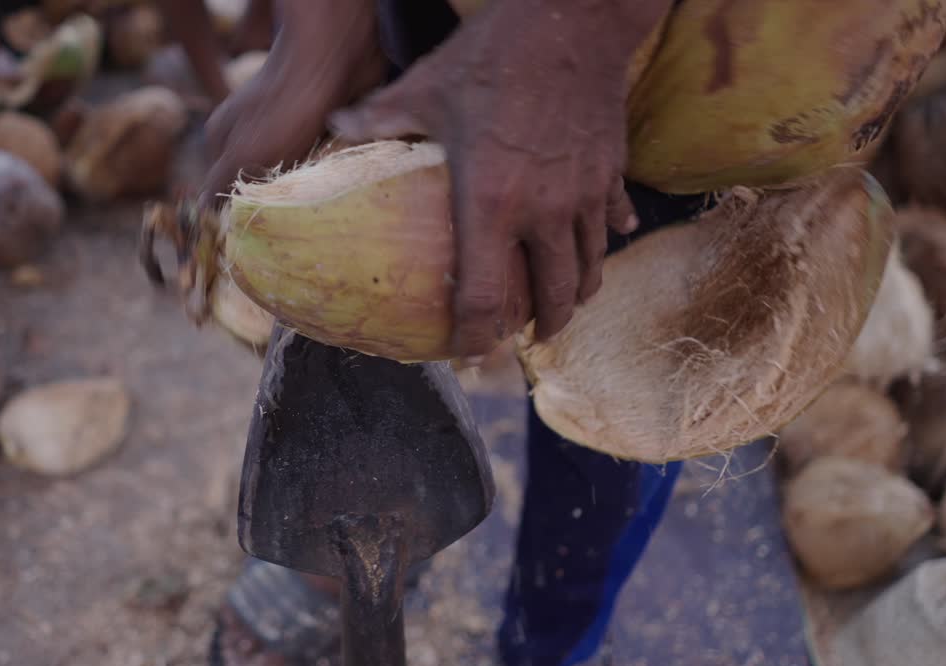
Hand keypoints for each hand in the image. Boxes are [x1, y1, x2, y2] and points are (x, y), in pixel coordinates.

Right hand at [197, 0, 384, 209]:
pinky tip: (337, 177)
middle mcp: (252, 131)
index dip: (236, 212)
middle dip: (274, 201)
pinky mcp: (320, 122)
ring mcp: (287, 125)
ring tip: (317, 199)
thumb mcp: (242, 154)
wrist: (332, 57)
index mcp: (223, 138)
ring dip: (306, 188)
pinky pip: (322, 160)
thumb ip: (221, 184)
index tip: (253, 233)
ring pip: (293, 174)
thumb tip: (205, 215)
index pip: (222, 189)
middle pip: (260, 182)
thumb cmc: (281, 109)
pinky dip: (329, 170)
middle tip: (289, 220)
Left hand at [330, 0, 670, 355]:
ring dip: (573, 297)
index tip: (466, 351)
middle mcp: (544, 212)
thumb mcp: (426, 88)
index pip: (486, 297)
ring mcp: (584, 196)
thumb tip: (334, 126)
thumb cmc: (492, 56)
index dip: (475, 337)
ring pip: (589, 270)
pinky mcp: (611, 174)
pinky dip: (601, 246)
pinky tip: (597, 249)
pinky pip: (611, 226)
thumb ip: (379, 118)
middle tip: (523, 338)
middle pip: (551, 299)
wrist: (574, 18)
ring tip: (559, 308)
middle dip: (537, 329)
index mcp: (491, 203)